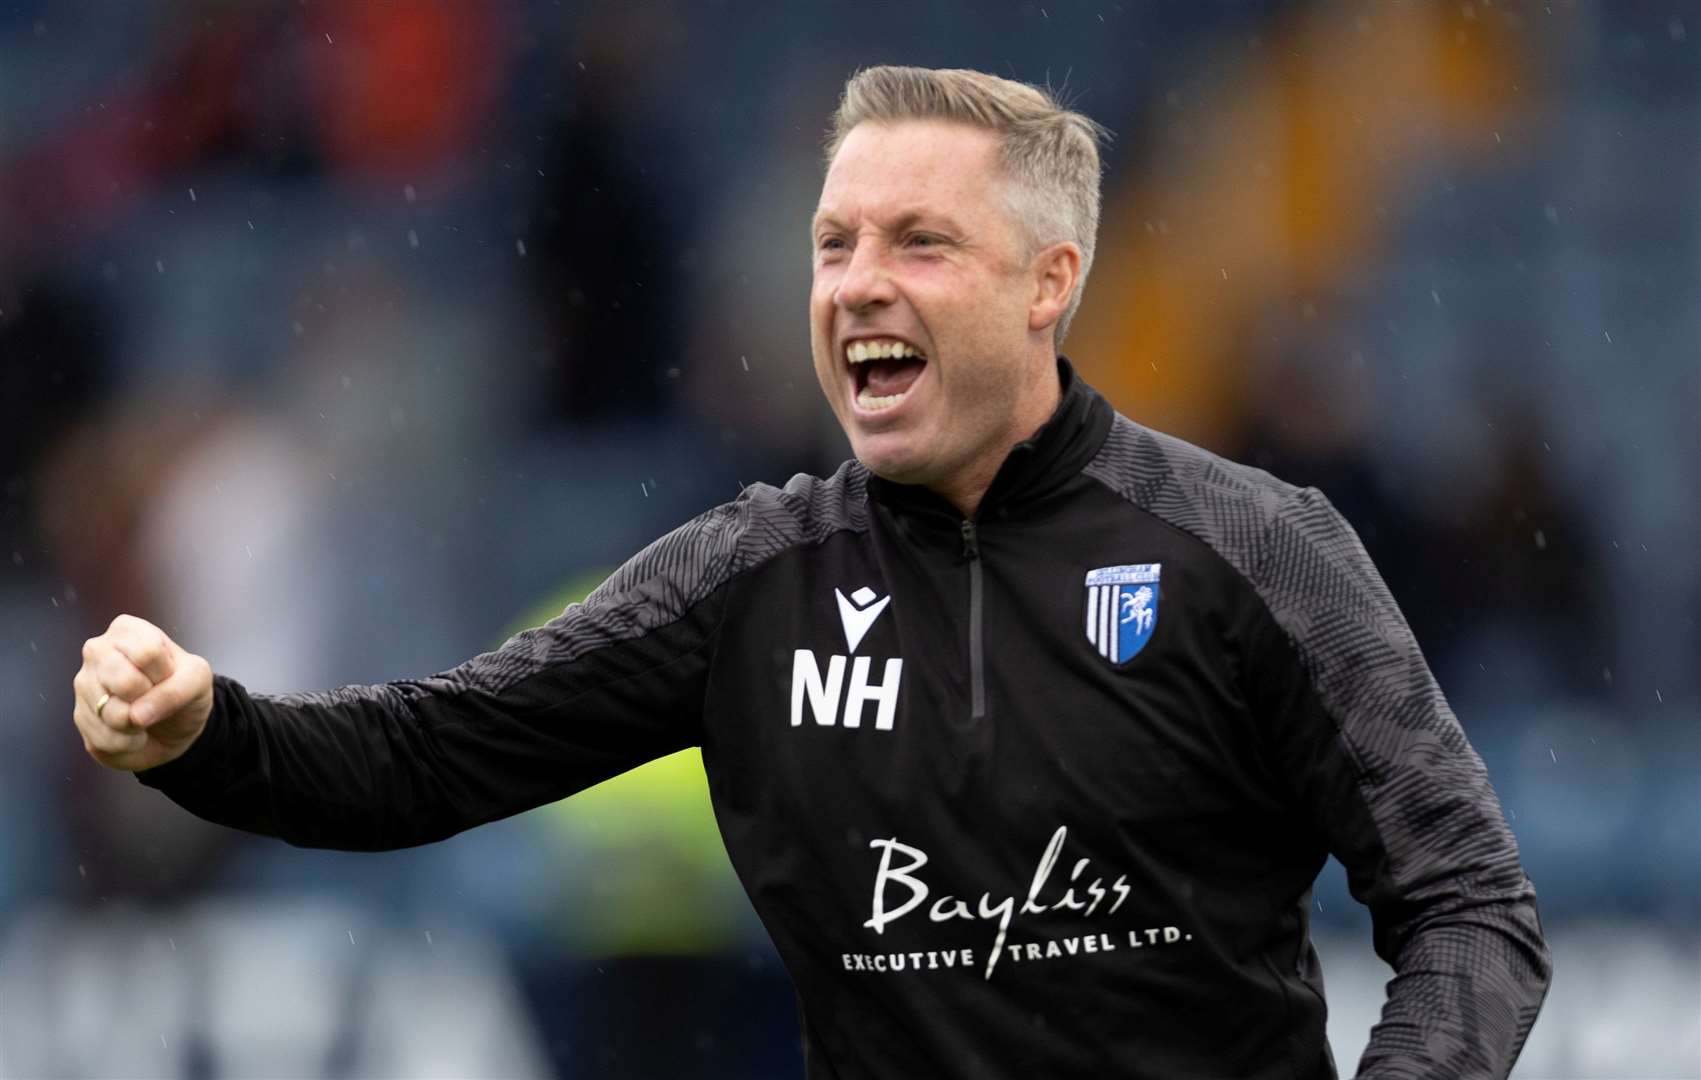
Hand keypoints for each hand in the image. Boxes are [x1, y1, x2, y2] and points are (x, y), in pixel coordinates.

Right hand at [73, 614, 213, 771]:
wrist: (175, 723)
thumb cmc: (184, 689)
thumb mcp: (197, 680)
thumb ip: (175, 691)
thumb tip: (134, 716)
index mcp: (126, 630)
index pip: (147, 653)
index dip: (165, 674)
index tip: (168, 674)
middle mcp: (96, 651)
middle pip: (125, 681)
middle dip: (149, 699)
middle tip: (153, 696)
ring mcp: (84, 684)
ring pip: (112, 714)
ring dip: (139, 724)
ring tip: (144, 715)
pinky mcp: (80, 717)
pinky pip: (105, 739)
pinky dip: (128, 742)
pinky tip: (132, 732)